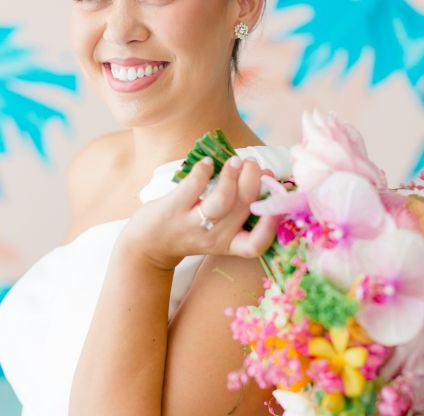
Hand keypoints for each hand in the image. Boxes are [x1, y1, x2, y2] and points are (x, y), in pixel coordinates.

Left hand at [119, 155, 279, 270]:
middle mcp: (213, 238)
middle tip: (253, 164)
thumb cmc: (189, 232)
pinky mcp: (173, 209)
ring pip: (221, 201)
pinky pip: (193, 187)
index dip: (270, 227)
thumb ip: (237, 209)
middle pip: (243, 209)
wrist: (147, 246)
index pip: (255, 246)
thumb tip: (263, 174)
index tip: (276, 204)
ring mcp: (192, 225)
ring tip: (236, 161)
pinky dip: (204, 171)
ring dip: (232, 176)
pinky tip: (208, 163)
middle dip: (254, 181)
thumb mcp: (217, 231)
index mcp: (229, 244)